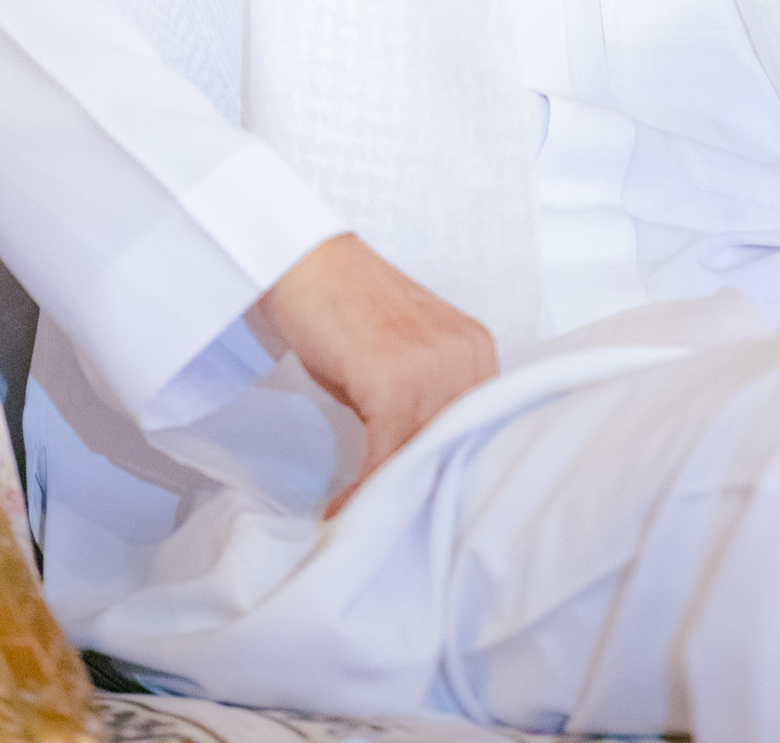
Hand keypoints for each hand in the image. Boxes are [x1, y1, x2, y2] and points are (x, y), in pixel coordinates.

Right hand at [246, 232, 497, 516]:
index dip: (449, 470)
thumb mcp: (401, 356)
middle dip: (423, 487)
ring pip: (422, 454)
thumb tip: (420, 466)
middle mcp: (465, 353)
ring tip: (362, 516)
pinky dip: (365, 485)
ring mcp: (432, 364)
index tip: (425, 504)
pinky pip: (388, 452)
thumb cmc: (343, 308)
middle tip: (394, 521)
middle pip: (455, 446)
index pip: (477, 427)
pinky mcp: (392, 377)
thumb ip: (426, 401)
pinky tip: (340, 503)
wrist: (302, 259)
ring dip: (391, 493)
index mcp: (476, 346)